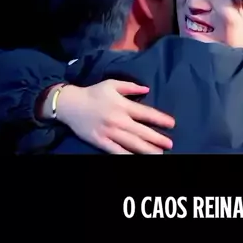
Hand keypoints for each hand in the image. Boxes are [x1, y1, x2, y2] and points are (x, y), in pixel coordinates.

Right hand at [56, 80, 174, 153]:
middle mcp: (118, 120)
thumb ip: (131, 87)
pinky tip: (137, 159)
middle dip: (157, 138)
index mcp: (122, 105)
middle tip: (170, 144)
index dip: (159, 119)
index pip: (145, 113)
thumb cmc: (94, 93)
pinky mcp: (101, 142)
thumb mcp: (112, 84)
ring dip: (147, 150)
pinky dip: (127, 156)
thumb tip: (147, 89)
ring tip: (159, 154)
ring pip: (132, 144)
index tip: (172, 124)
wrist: (71, 105)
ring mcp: (110, 133)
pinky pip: (116, 151)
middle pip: (141, 131)